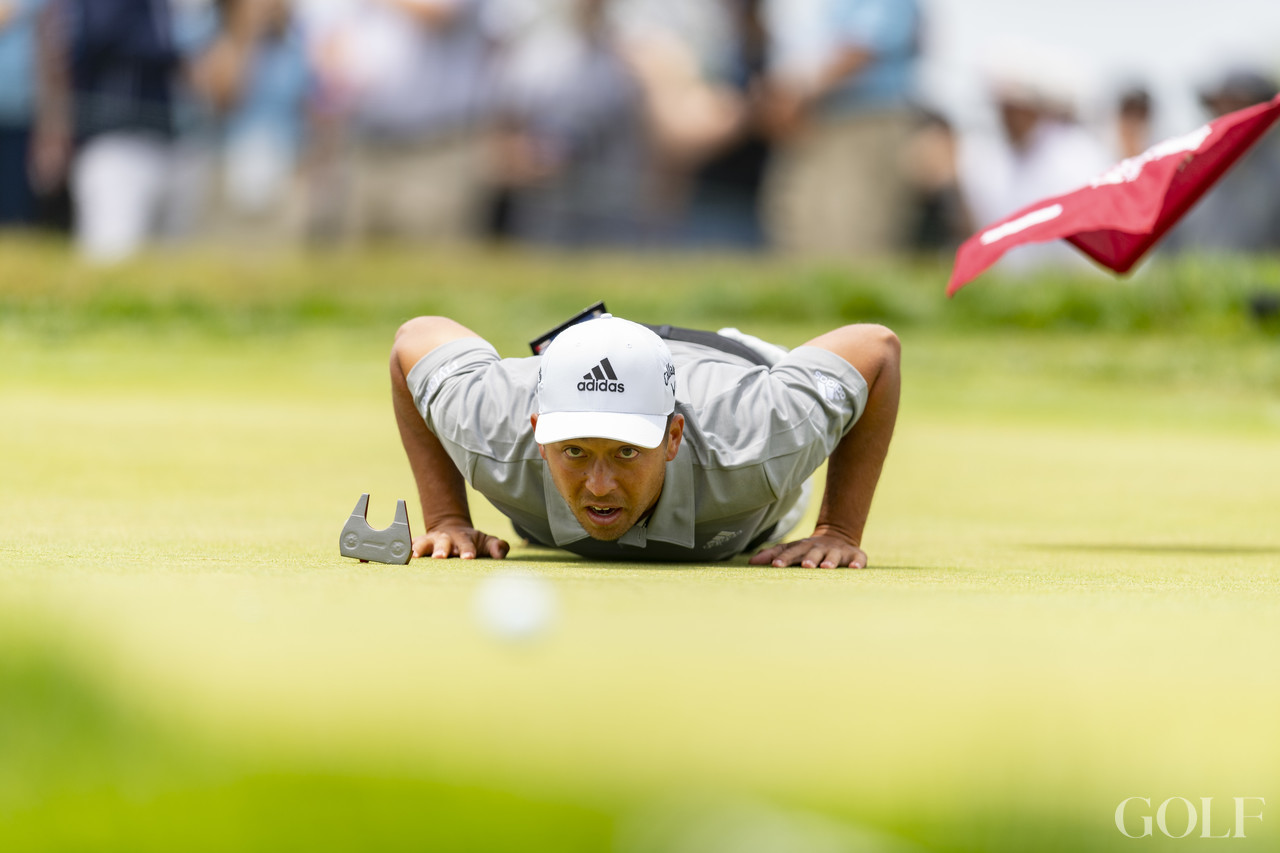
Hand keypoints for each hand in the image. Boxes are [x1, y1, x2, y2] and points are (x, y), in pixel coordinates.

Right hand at [412, 526, 509, 559]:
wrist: (451, 530)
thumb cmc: (471, 541)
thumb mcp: (486, 542)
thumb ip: (497, 546)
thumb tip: (500, 552)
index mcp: (462, 538)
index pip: (466, 544)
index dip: (467, 550)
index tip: (468, 557)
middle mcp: (445, 538)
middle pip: (443, 542)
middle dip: (442, 549)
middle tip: (441, 556)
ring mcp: (430, 541)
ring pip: (423, 542)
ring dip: (420, 548)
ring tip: (416, 556)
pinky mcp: (417, 545)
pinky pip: (408, 546)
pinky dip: (404, 550)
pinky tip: (399, 556)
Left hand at [749, 533, 866, 568]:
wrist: (838, 536)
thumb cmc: (808, 550)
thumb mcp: (792, 550)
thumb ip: (772, 554)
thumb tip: (750, 561)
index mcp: (803, 547)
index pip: (791, 552)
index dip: (783, 558)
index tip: (775, 565)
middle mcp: (819, 548)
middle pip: (812, 552)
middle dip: (808, 559)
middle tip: (804, 566)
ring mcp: (837, 551)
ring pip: (833, 555)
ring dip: (830, 560)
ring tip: (826, 567)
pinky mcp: (855, 555)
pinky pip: (857, 559)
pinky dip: (857, 563)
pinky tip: (855, 568)